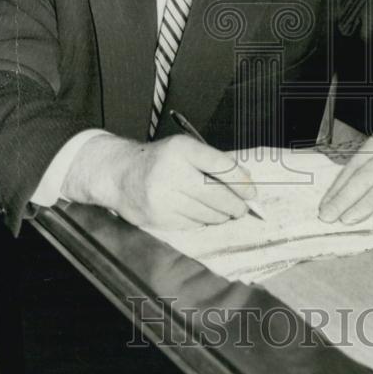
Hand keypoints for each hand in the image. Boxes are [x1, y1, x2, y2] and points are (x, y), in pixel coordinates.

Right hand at [62, 133, 256, 229]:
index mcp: (182, 149)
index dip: (242, 182)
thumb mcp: (184, 149)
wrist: (120, 174)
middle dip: (236, 205)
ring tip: (225, 211)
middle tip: (244, 208)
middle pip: (217, 195)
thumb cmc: (159, 161)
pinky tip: (203, 214)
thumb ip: (213, 162)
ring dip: (222, 215)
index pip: (221, 166)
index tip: (253, 192)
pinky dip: (203, 221)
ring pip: (207, 213)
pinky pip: (193, 224)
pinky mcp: (159, 217)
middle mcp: (172, 172)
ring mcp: (164, 197)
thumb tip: (246, 182)